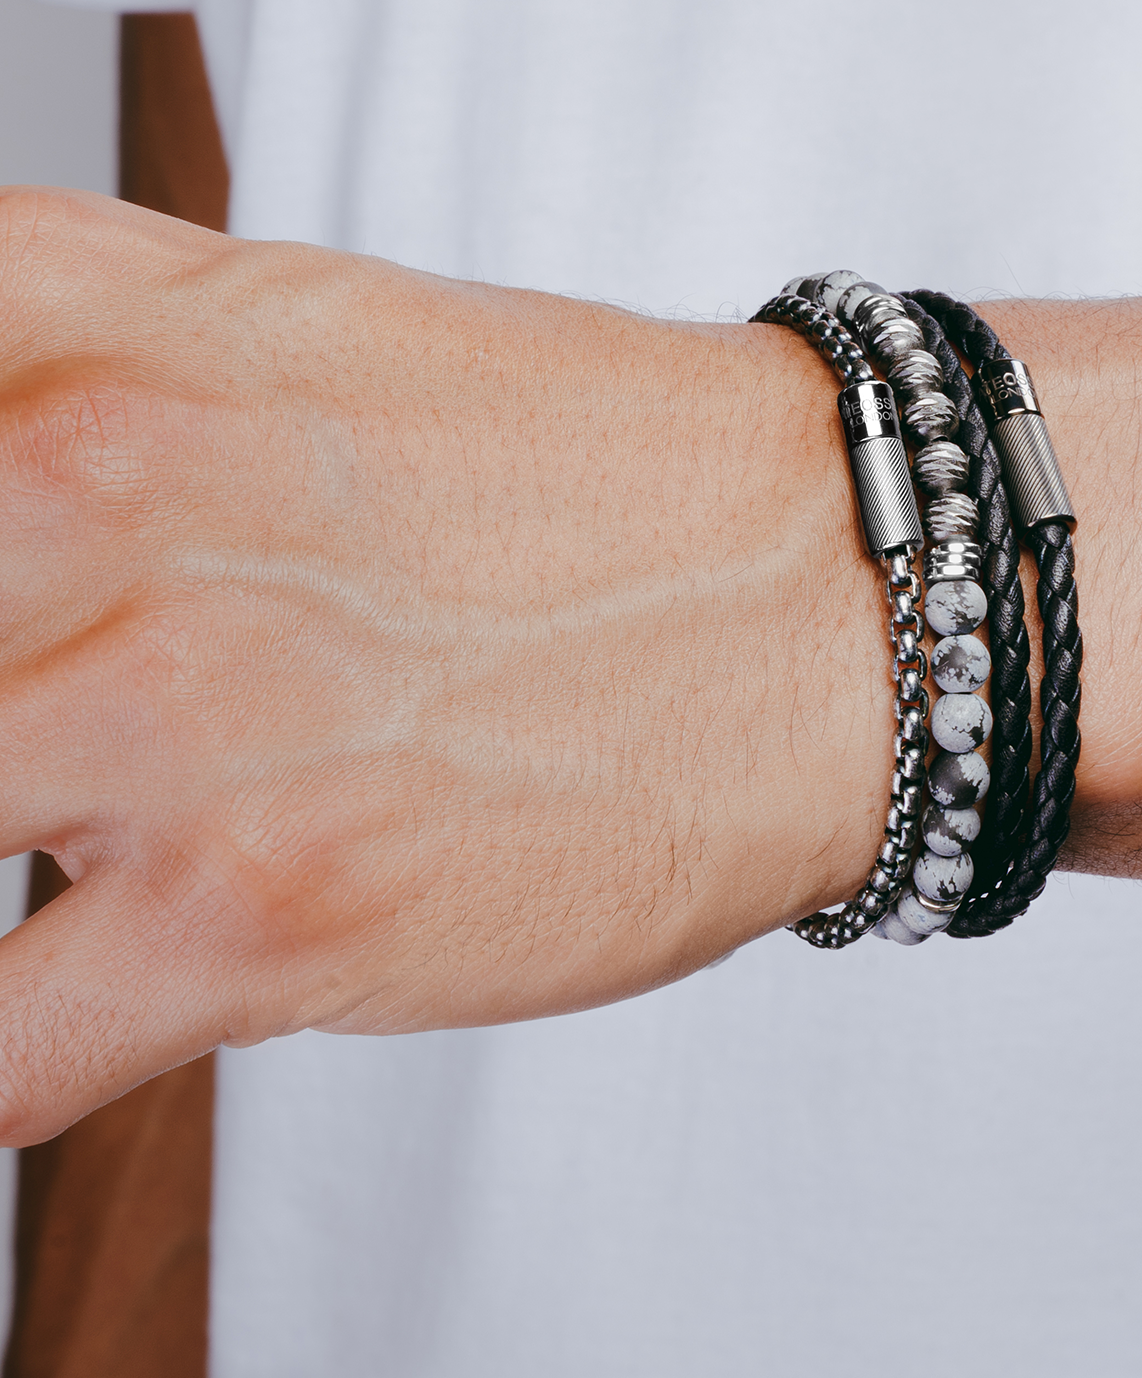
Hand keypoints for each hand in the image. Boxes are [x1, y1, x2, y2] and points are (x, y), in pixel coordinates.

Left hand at [0, 188, 889, 1142]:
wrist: (823, 594)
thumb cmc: (600, 471)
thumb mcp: (304, 326)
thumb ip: (77, 358)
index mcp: (100, 342)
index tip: (8, 619)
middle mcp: (98, 499)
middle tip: (60, 731)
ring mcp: (168, 716)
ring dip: (0, 844)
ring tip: (103, 838)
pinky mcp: (255, 914)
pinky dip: (5, 1052)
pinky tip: (88, 997)